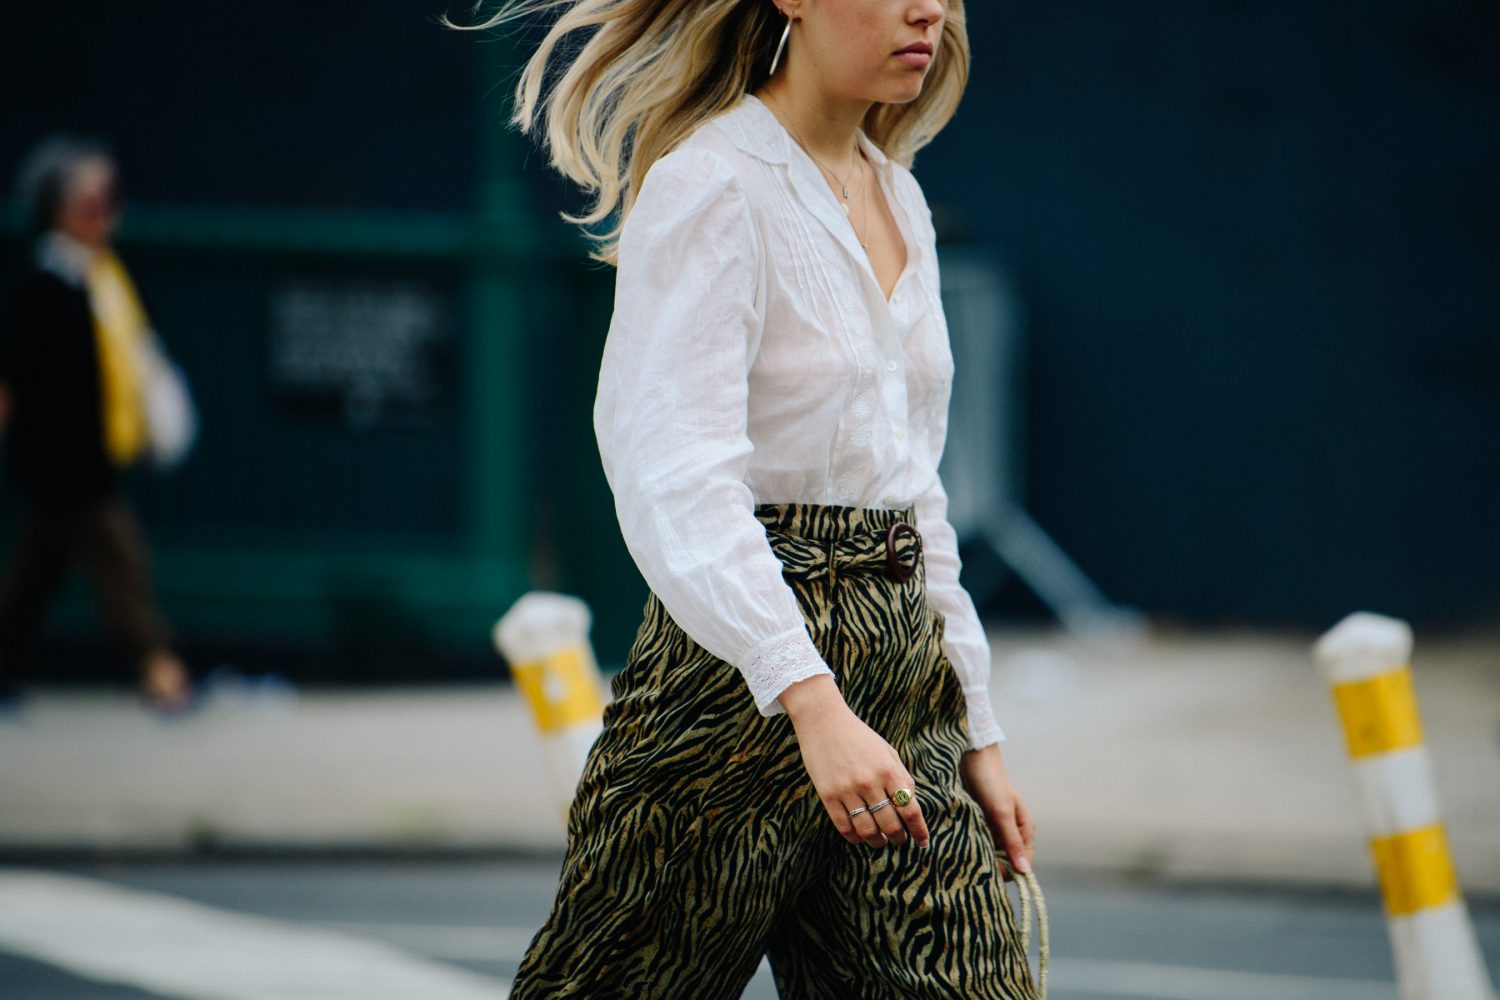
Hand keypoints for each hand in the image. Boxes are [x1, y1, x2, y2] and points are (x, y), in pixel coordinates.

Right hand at [779, 674, 930, 849]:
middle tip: (900, 840)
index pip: (910, 810)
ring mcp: (847, 790)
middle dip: (899, 838)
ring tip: (880, 840)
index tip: (923, 842)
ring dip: (878, 841)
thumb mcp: (887, 751)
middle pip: (890, 825)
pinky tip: (860, 837)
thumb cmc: (859, 736)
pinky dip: (855, 838)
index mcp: (888, 770)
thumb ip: (901, 777)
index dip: (919, 830)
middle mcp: (870, 782)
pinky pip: (844, 827)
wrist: (823, 721)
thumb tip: (911, 804)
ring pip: (867, 831)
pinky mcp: (828, 795)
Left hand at [959, 743, 1033, 876]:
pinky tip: (961, 849)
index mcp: (1023, 829)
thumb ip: (1012, 841)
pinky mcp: (979, 820)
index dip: (1011, 872)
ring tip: (966, 862)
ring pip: (991, 850)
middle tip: (975, 871)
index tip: (991, 877)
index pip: (1024, 861)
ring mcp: (994, 825)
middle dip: (994, 866)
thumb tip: (1025, 871)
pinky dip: (973, 845)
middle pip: (1007, 858)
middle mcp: (1011, 829)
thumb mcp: (1002, 813)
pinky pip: (979, 839)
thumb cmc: (991, 782)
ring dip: (982, 856)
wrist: (972, 756)